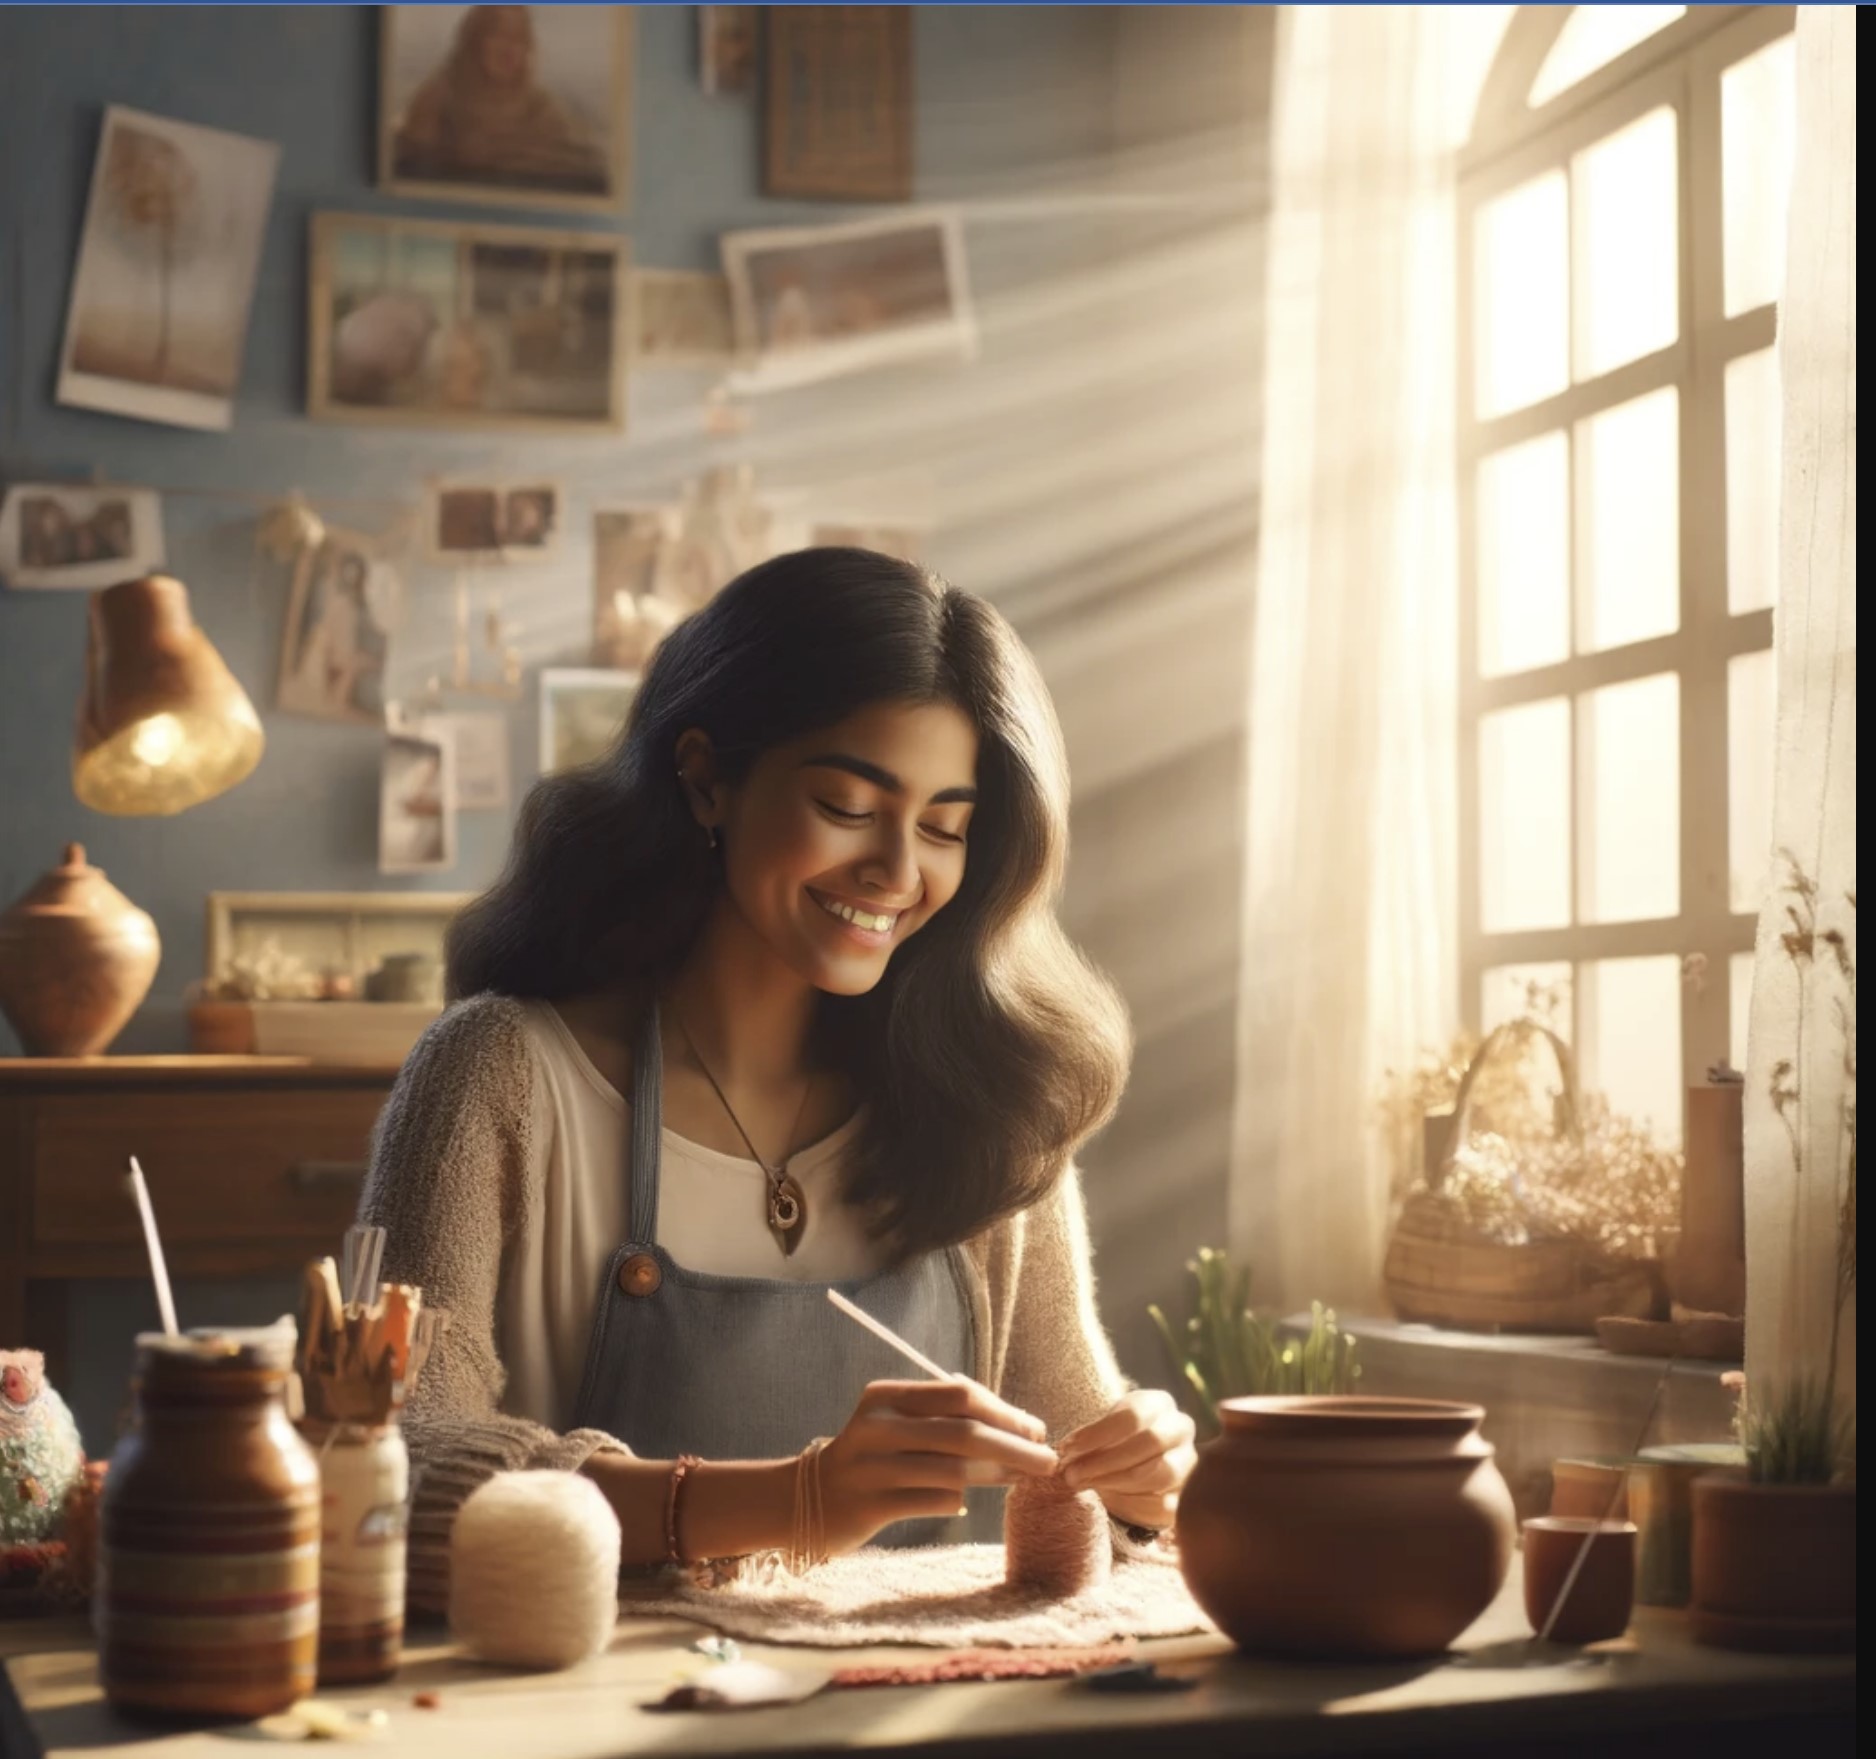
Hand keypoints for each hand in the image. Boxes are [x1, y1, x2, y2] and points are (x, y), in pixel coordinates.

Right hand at [817, 1379, 1058, 1554]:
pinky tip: (967, 1502)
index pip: (959, 1395)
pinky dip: (958, 1500)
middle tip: (1048, 1460)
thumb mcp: (897, 1425)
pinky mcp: (871, 1506)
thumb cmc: (873, 1458)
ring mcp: (871, 1468)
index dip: (1004, 1411)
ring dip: (997, 1475)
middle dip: (1014, 1445)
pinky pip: (934, 1501)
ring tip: (1021, 1478)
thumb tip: (1018, 1427)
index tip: (1035, 1428)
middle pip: (963, 1433)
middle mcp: (876, 1427)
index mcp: (886, 1397)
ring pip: (953, 1470)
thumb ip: (945, 1418)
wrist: (810, 1501)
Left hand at [1056, 1389, 1196, 1532]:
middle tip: (1072, 1474)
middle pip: (1150, 1442)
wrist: (1138, 1464)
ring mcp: (1189, 1462)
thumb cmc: (1115, 1441)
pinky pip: (1164, 1503)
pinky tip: (1107, 1500)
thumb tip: (1064, 1454)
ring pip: (1160, 1473)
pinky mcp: (1187, 1496)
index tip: (1068, 1448)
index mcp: (1160, 1403)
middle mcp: (1181, 1429)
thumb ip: (1089, 1438)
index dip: (1097, 1434)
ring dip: (1116, 1482)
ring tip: (1085, 1485)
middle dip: (1105, 1461)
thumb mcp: (1104, 1429)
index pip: (1133, 1416)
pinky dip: (1132, 1503)